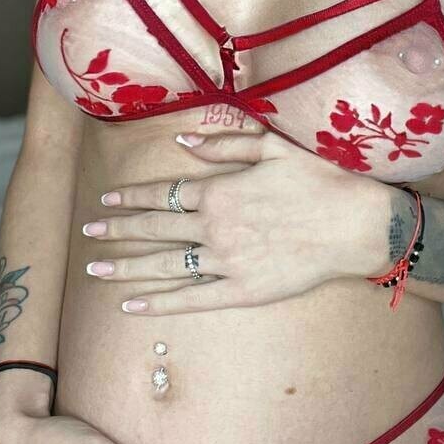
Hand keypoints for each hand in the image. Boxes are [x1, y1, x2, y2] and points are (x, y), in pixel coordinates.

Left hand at [83, 122, 388, 314]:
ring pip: (165, 266)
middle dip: (117, 231)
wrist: (355, 225)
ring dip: (127, 267)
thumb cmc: (318, 181)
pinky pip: (192, 299)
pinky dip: (160, 302)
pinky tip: (134, 304)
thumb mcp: (271, 147)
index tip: (106, 201)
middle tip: (87, 235)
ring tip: (95, 269)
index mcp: (219, 191)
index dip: (132, 197)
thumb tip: (183, 140)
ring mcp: (226, 262)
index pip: (163, 194)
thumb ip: (224, 144)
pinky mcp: (243, 291)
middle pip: (154, 229)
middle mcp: (214, 228)